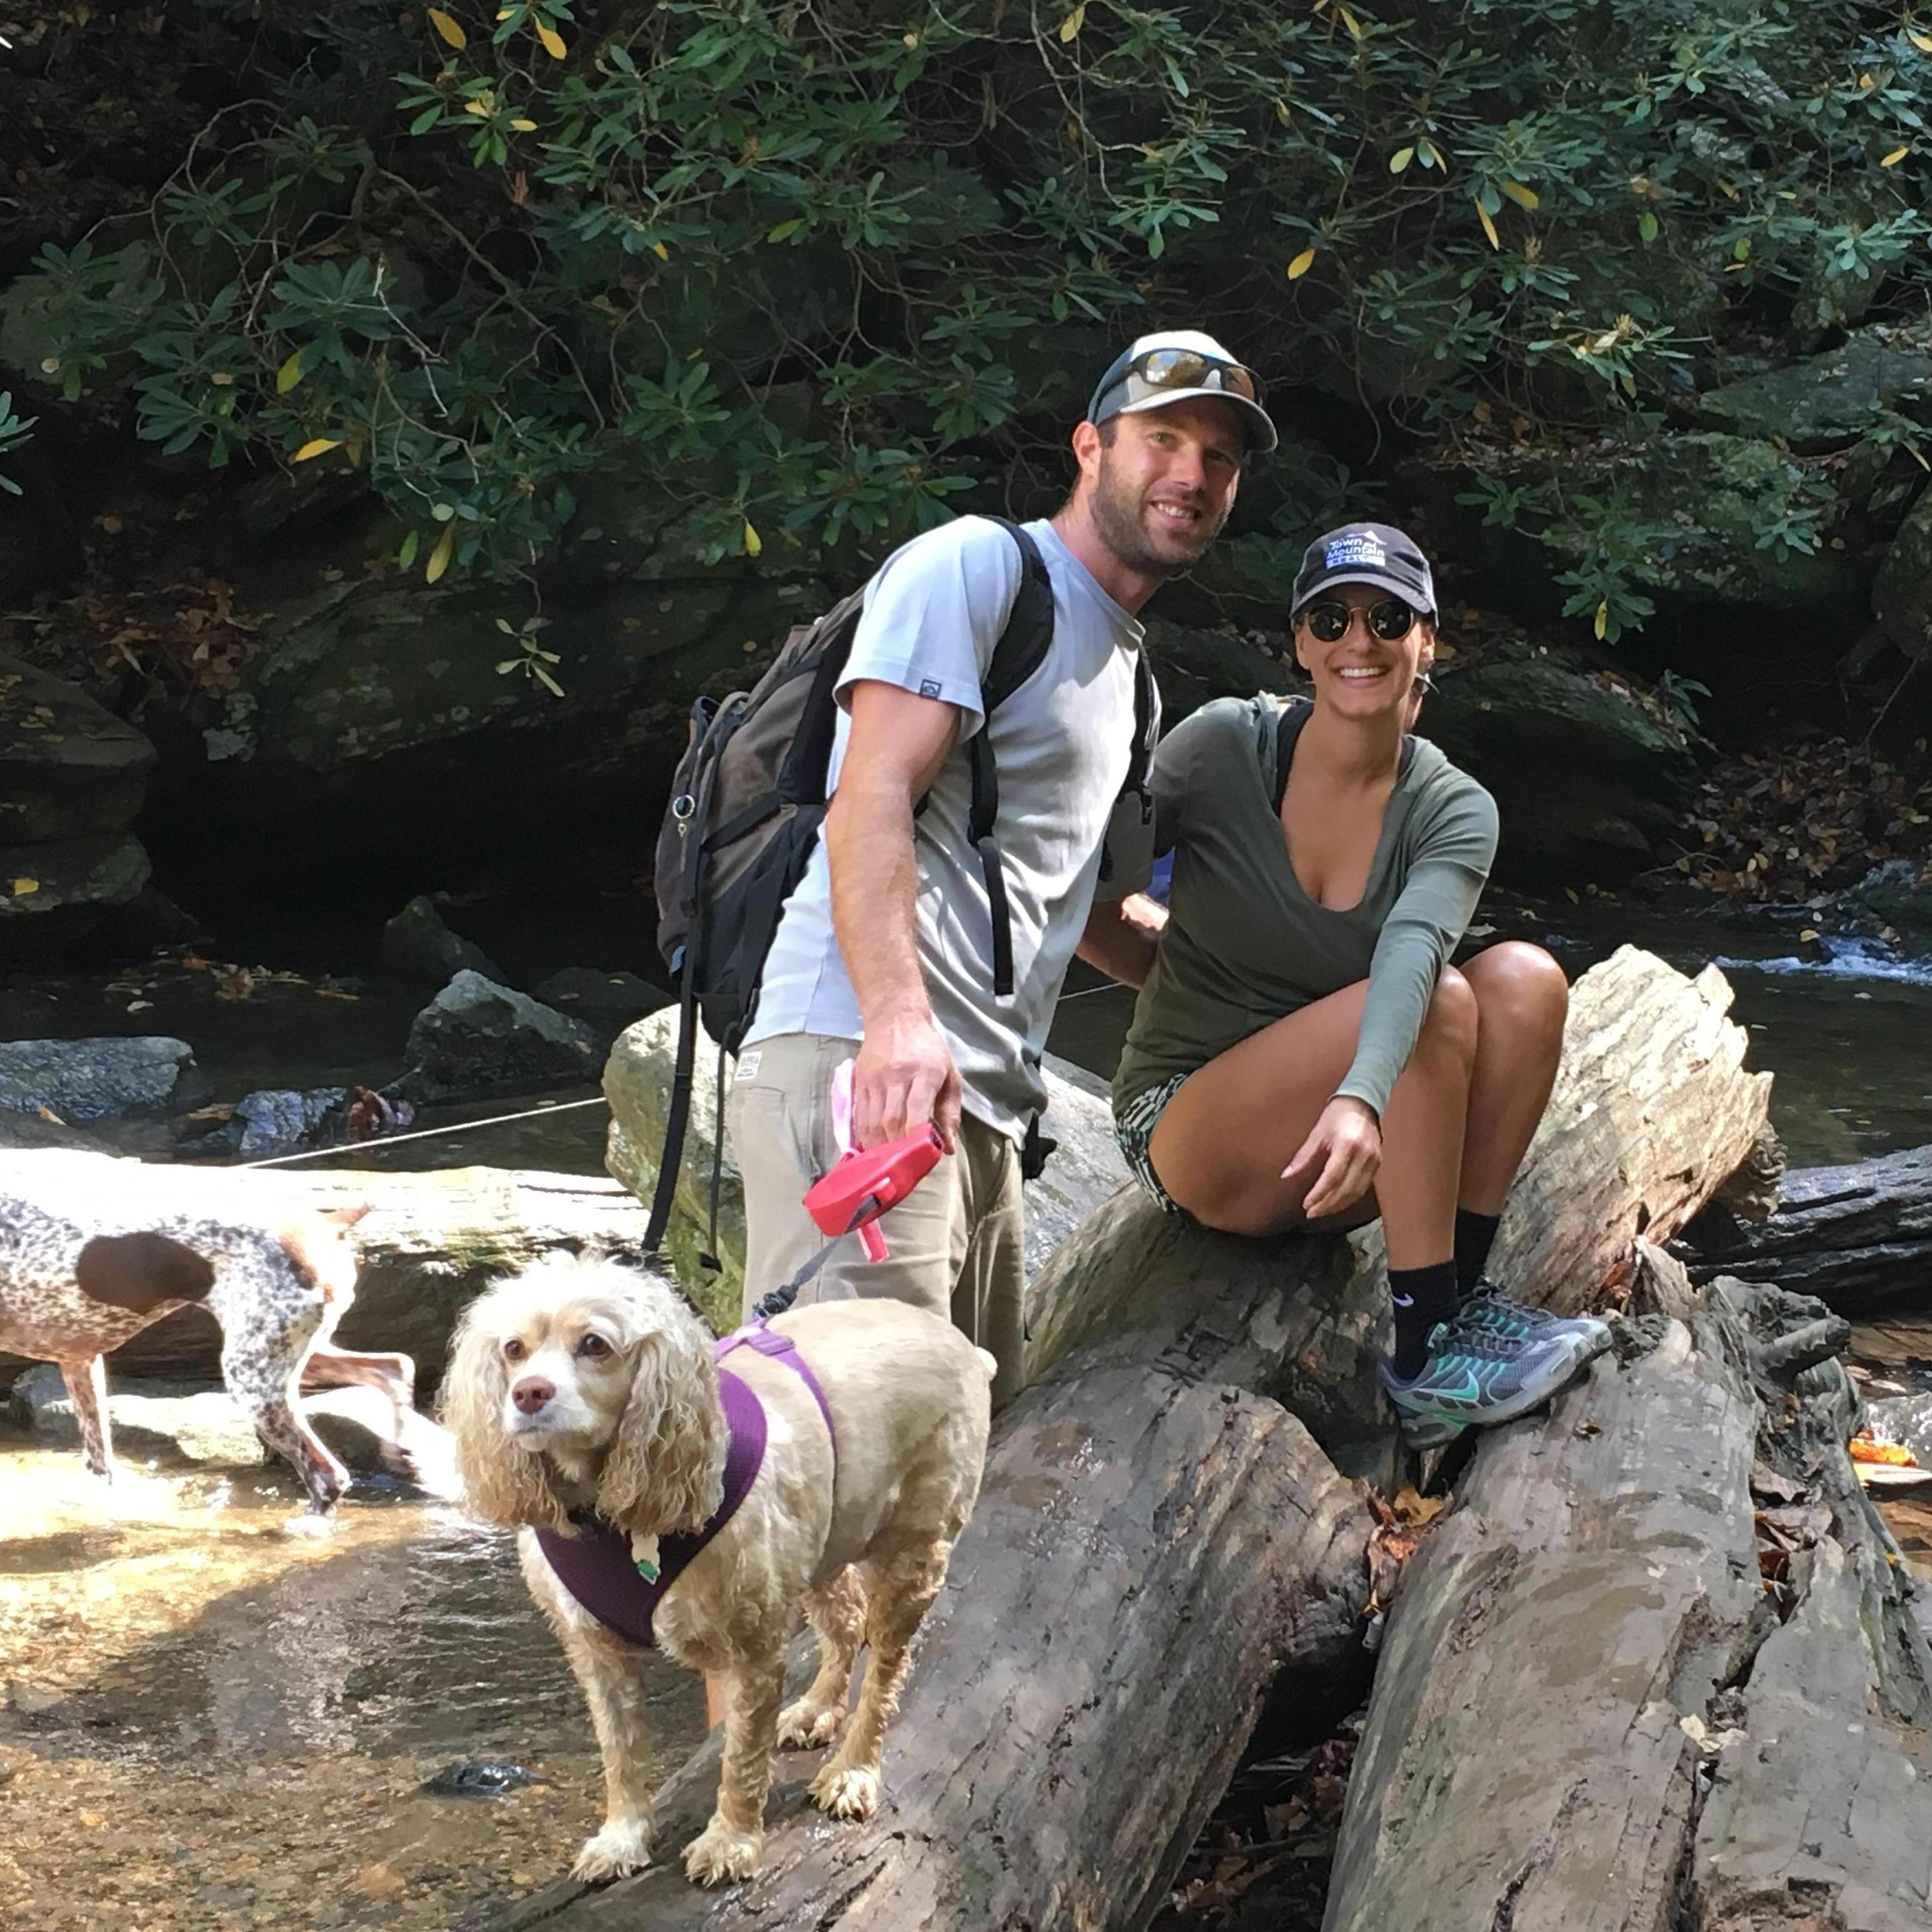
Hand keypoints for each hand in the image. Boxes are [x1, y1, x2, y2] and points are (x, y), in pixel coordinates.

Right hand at [851, 1012, 961, 1152]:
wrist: (894, 1018)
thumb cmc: (928, 1050)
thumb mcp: (949, 1075)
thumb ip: (950, 1112)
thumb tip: (947, 1147)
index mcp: (924, 1072)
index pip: (916, 1111)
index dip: (916, 1139)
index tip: (921, 1158)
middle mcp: (896, 1076)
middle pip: (891, 1121)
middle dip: (897, 1150)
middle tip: (905, 1168)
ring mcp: (874, 1080)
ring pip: (872, 1122)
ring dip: (879, 1148)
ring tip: (888, 1164)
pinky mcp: (859, 1083)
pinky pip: (860, 1117)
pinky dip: (866, 1137)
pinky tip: (873, 1150)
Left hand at [1281, 1096, 1381, 1221]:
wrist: (1364, 1102)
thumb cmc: (1338, 1114)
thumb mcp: (1318, 1132)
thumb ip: (1303, 1156)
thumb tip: (1286, 1175)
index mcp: (1347, 1145)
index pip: (1333, 1177)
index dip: (1319, 1194)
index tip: (1306, 1204)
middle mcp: (1364, 1155)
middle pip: (1345, 1189)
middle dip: (1327, 1204)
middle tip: (1311, 1213)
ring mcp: (1374, 1161)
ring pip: (1356, 1192)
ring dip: (1338, 1205)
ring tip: (1321, 1211)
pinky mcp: (1378, 1164)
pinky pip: (1363, 1187)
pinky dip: (1349, 1198)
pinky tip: (1336, 1203)